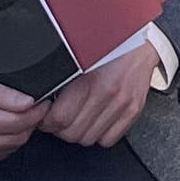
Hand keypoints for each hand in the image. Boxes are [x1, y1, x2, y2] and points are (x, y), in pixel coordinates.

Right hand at [0, 66, 48, 173]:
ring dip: (16, 134)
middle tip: (31, 106)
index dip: (36, 112)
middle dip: (29, 122)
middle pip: (16, 139)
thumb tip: (28, 102)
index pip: (17, 123)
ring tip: (10, 114)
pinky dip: (3, 144)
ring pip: (8, 150)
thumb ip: (1, 93)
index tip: (42, 101)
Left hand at [35, 50, 156, 149]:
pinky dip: (99, 135)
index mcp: (88, 80)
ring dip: (79, 132)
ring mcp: (122, 105)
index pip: (60, 118)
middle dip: (60, 129)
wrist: (138, 41)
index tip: (45, 118)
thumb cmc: (106, 47)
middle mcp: (107, 94)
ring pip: (89, 139)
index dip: (47, 122)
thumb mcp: (78, 58)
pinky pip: (108, 140)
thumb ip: (61, 81)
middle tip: (59, 119)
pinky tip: (94, 121)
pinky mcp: (133, 111)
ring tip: (76, 119)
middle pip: (73, 133)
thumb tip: (41, 101)